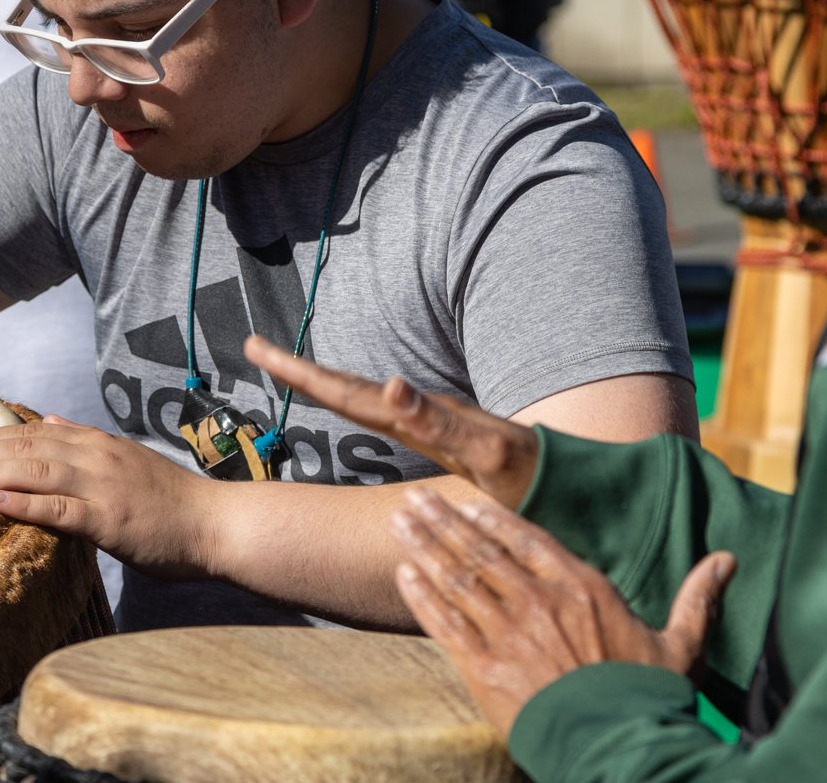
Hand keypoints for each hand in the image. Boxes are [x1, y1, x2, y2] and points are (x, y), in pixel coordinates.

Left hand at [0, 415, 217, 579]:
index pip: (39, 431)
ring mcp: (104, 486)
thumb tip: (52, 419)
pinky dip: (21, 502)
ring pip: (36, 470)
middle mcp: (99, 457)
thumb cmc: (174, 501)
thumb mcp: (130, 459)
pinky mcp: (108, 519)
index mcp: (102, 444)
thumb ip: (90, 441)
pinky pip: (57, 509)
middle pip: (30, 446)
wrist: (215, 524)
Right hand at [244, 336, 538, 507]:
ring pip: (362, 395)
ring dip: (321, 381)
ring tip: (284, 367)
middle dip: (299, 368)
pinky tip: (347, 400)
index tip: (260, 350)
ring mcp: (429, 421)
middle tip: (253, 344)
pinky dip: (353, 401)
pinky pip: (384, 413)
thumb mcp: (487, 452)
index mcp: (420, 418)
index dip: (302, 374)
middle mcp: (421, 414)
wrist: (574, 481)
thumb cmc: (532, 474)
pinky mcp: (441, 434)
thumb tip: (390, 383)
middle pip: (347, 386)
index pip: (348, 391)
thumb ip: (440, 421)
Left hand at [391, 486, 735, 736]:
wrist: (619, 748)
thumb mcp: (681, 645)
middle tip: (414, 499)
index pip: (528, 539)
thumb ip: (696, 597)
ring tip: (400, 524)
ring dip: (425, 547)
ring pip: (458, 578)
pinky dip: (421, 595)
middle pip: (482, 551)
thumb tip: (727, 559)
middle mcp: (541, 602)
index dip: (492, 517)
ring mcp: (510, 633)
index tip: (466, 499)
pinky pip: (446, 623)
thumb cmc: (649, 698)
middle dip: (444, 522)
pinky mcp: (486, 668)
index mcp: (583, 589)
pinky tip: (403, 574)